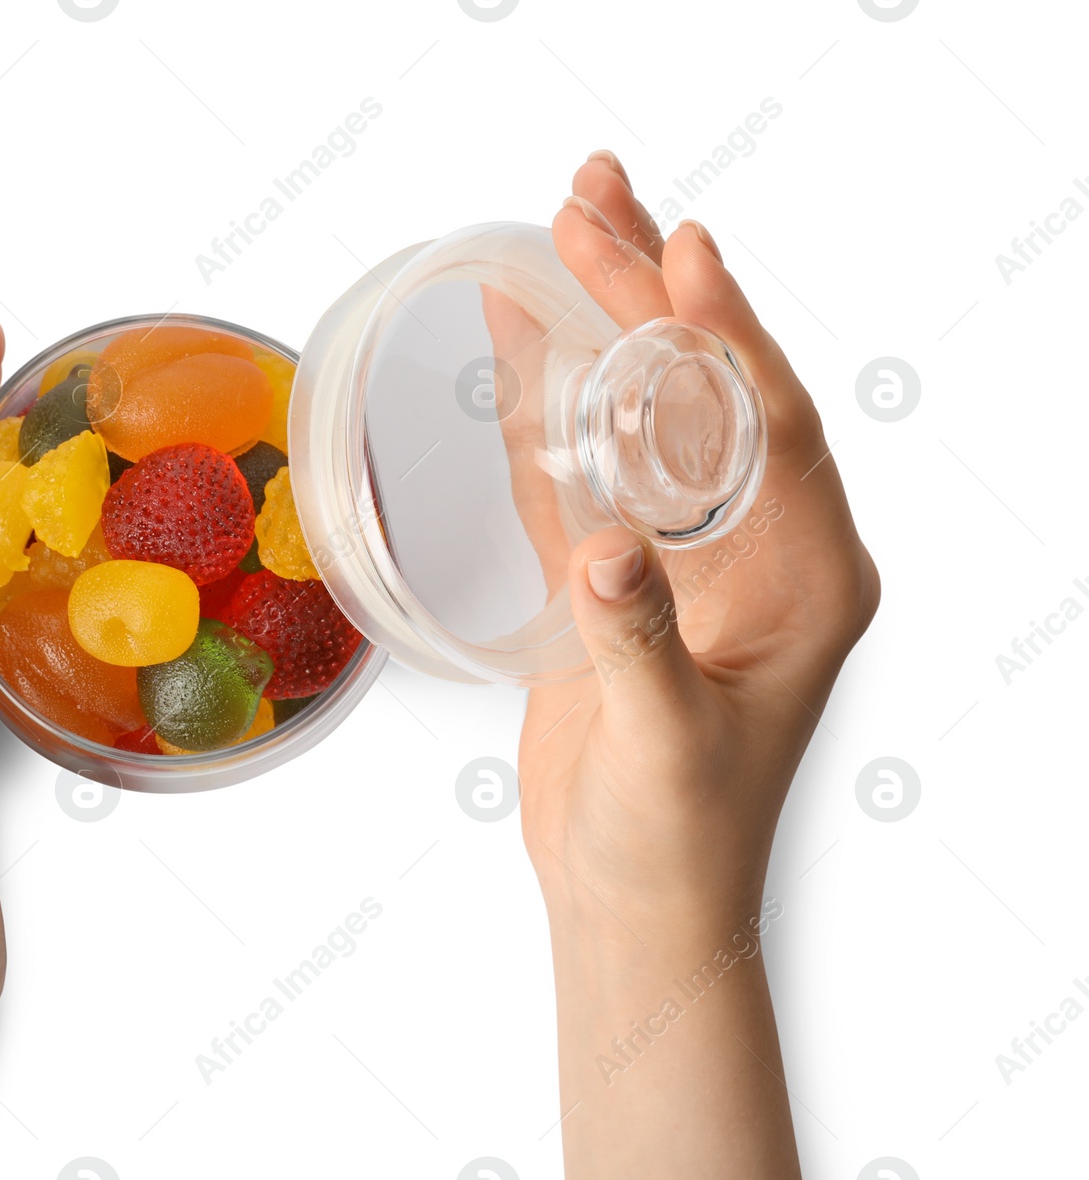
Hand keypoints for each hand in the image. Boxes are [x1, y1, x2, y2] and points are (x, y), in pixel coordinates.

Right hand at [519, 154, 878, 1175]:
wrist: (631, 900)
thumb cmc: (679, 841)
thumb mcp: (667, 744)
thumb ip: (634, 640)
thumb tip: (605, 548)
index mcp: (809, 576)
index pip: (777, 424)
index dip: (726, 332)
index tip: (681, 249)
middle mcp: (756, 545)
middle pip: (704, 387)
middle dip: (650, 290)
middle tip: (595, 196)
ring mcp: (681, 550)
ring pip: (640, 410)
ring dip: (600, 321)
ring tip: (562, 221)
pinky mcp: (613, 572)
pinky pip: (578, 467)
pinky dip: (545, 404)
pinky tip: (514, 335)